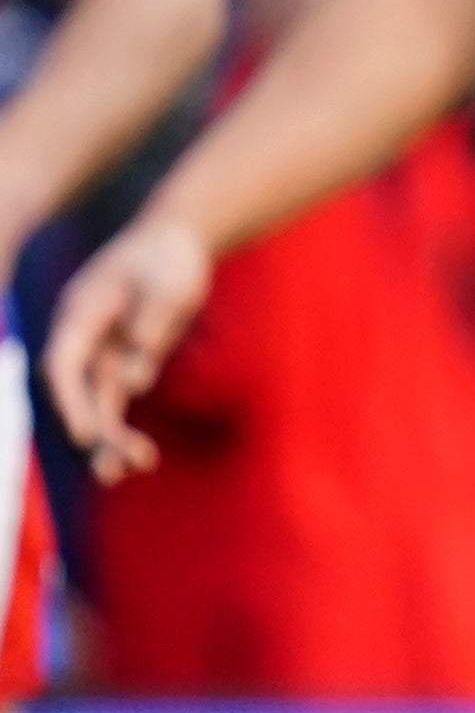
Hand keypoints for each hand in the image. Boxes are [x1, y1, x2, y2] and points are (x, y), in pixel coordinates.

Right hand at [47, 211, 211, 480]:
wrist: (175, 241)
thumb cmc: (166, 258)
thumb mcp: (166, 286)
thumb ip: (149, 329)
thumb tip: (134, 382)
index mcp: (79, 316)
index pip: (62, 365)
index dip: (69, 402)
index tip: (82, 433)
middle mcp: (83, 341)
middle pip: (76, 394)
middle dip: (91, 432)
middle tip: (113, 469)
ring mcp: (101, 353)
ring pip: (96, 405)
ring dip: (110, 439)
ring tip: (135, 470)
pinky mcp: (125, 363)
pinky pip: (118, 403)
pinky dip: (124, 429)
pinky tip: (142, 458)